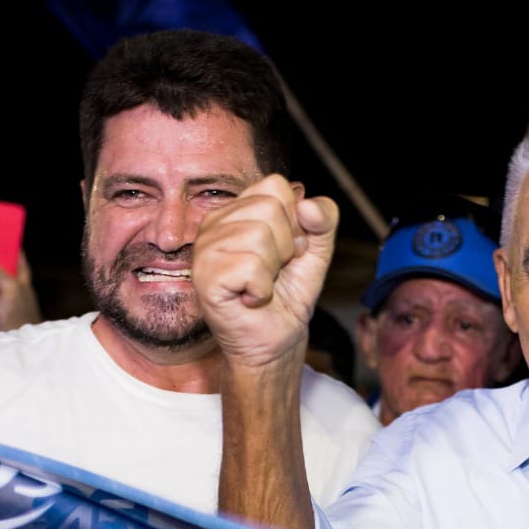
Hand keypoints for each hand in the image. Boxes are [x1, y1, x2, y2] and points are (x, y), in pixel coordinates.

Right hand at [192, 175, 339, 369]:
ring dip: (272, 269)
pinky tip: (250, 298)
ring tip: (261, 285)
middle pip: (269, 208)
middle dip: (286, 246)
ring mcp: (205, 249)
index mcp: (239, 210)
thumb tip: (307, 204)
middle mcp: (216, 223)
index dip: (295, 221)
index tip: (287, 251)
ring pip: (259, 235)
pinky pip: (250, 266)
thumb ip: (323, 219)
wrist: (278, 342)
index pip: (276, 186)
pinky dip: (261, 289)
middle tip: (274, 271)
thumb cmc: (288, 296)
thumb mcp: (316, 250)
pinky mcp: (204, 277)